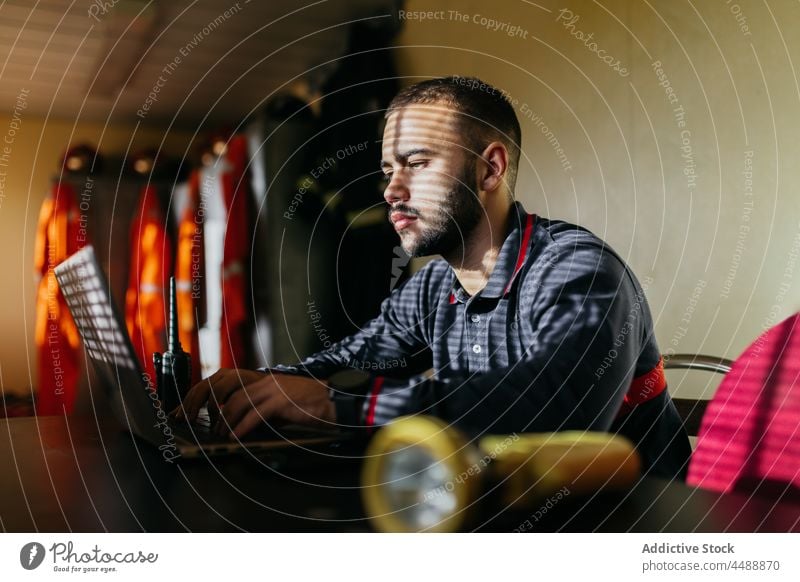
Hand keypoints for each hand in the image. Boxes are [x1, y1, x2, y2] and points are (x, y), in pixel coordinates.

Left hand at [172, 368, 335, 438]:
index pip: (240, 390)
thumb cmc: (314, 405)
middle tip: (217, 430)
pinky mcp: (280, 402)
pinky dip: (242, 427)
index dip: (226, 405)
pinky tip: (237, 437)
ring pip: (240, 404)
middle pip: (235, 396)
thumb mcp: (287, 403)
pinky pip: (254, 415)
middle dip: (222, 415)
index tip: (219, 419)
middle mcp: (269, 382)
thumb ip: (270, 407)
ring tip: (223, 435)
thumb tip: (252, 422)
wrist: (334, 401)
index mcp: (269, 381)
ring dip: (228, 422)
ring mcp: (274, 391)